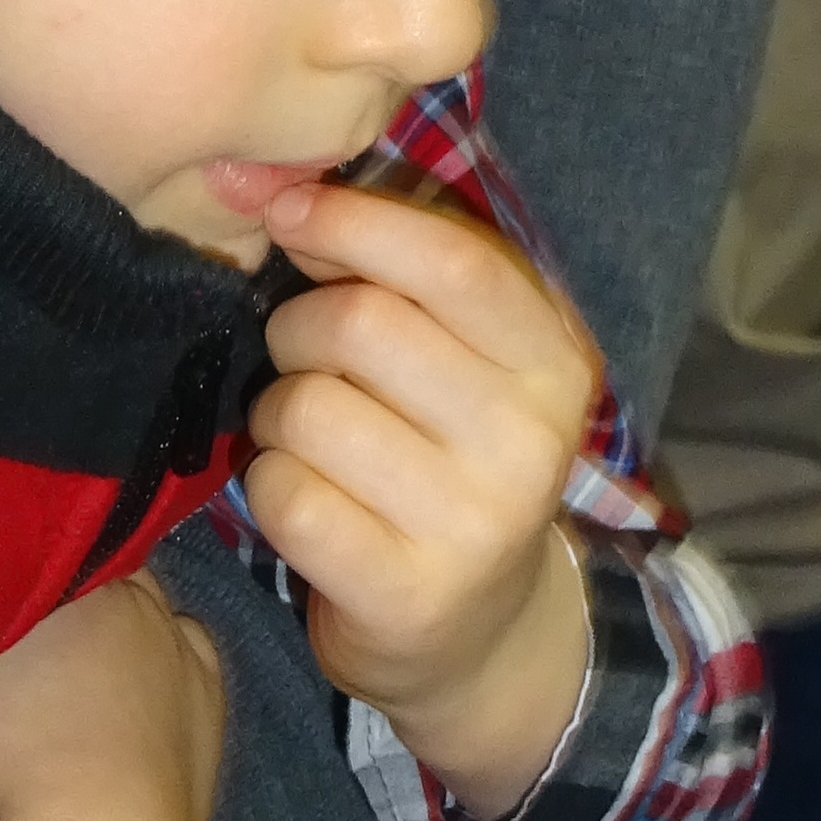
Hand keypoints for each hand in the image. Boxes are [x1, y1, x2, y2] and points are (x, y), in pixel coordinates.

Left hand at [244, 180, 595, 820]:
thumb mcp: (461, 358)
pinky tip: (306, 502)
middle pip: (359, 325)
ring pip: (305, 409)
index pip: (449, 259)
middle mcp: (529, 441)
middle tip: (303, 361)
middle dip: (298, 329)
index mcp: (552, 361)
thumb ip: (399, 270)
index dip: (352, 221)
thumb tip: (278, 188)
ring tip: (306, 440)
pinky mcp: (407, 593)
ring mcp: (474, 523)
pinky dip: (269, 487)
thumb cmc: (445, 457)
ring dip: (276, 416)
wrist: (477, 632)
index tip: (290, 213)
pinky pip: (283, 495)